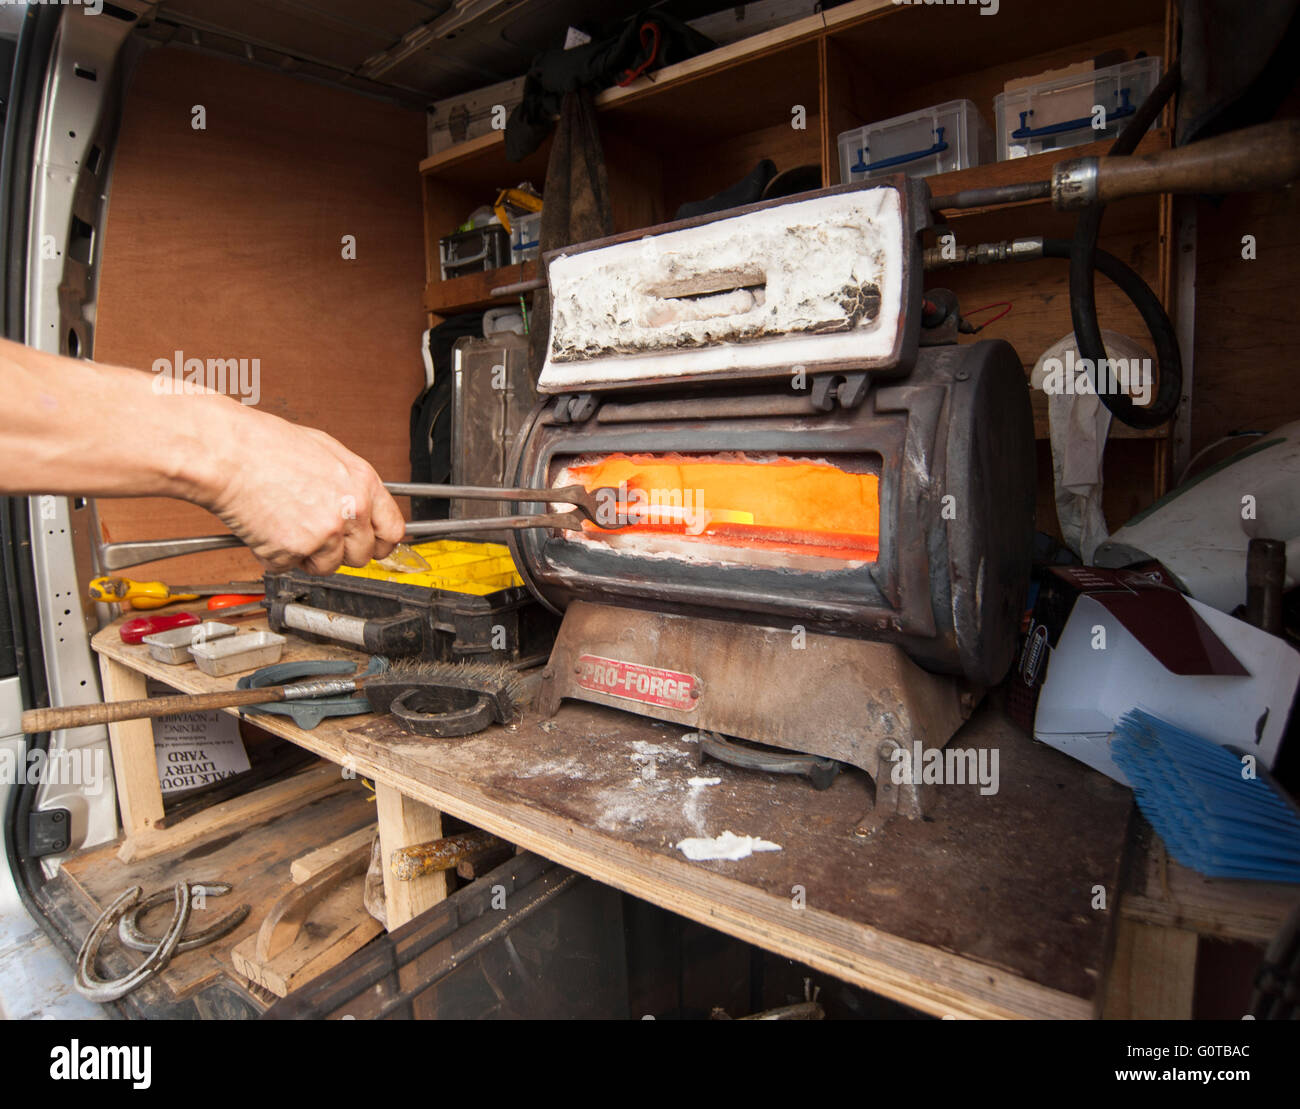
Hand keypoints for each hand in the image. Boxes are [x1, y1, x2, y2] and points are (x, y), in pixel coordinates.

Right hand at [194, 402, 405, 573]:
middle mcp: (351, 510)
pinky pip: (290, 567)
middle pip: (362, 556)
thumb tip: (363, 506)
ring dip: (308, 555)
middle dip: (340, 551)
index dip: (380, 543)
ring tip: (286, 524)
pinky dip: (275, 555)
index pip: (392, 531)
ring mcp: (325, 533)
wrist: (227, 453)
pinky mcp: (295, 550)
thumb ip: (350, 484)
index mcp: (363, 483)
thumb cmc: (265, 445)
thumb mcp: (326, 452)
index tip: (372, 546)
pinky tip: (266, 527)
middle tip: (315, 533)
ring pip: (328, 567)